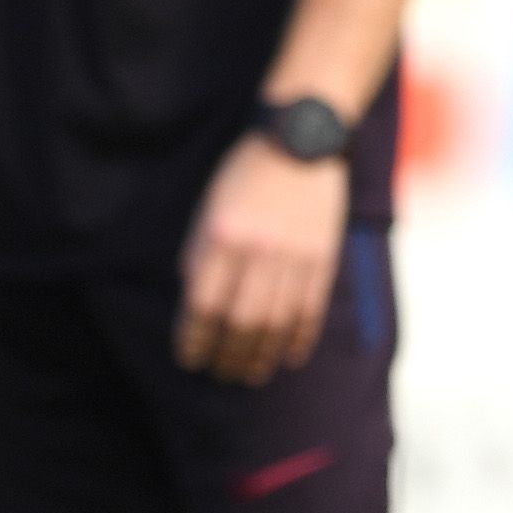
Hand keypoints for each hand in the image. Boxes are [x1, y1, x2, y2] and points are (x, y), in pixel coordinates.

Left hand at [175, 133, 346, 386]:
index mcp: (222, 235)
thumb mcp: (209, 206)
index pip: (203, 304)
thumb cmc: (246, 172)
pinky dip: (298, 340)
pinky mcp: (323, 258)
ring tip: (251, 373)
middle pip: (240, 323)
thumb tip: (196, 303)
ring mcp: (294, 256)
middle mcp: (257, 250)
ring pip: (275, 324)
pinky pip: (310, 311)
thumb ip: (200, 254)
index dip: (194, 339)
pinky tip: (288, 356)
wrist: (301, 139)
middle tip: (222, 372)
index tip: (189, 359)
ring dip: (261, 356)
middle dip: (228, 356)